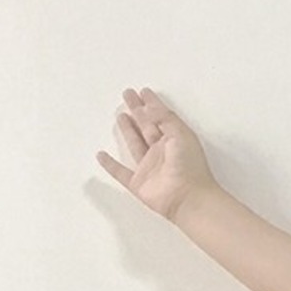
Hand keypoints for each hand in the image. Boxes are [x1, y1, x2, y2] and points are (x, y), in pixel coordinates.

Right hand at [95, 87, 220, 221]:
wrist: (188, 199)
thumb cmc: (189, 167)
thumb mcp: (180, 135)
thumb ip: (164, 118)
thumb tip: (148, 107)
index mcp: (174, 139)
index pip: (160, 116)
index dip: (152, 103)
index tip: (143, 91)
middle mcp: (161, 151)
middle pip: (146, 125)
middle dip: (137, 110)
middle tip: (128, 95)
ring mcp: (149, 167)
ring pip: (135, 144)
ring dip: (127, 130)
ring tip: (120, 115)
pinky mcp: (138, 183)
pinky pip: (120, 172)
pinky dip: (110, 164)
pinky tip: (101, 155)